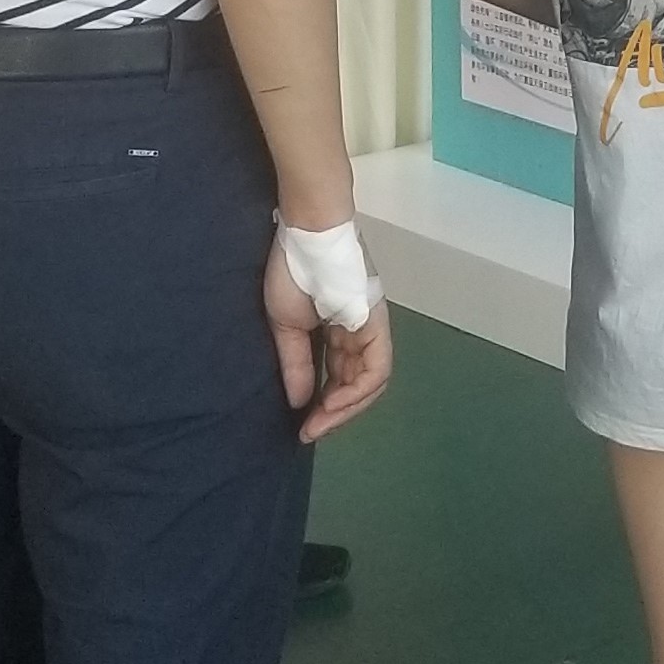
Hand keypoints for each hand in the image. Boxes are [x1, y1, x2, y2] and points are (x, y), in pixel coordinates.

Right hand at [263, 239, 395, 442]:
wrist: (307, 232)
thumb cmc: (293, 271)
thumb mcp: (287, 325)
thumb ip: (297, 364)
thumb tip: (300, 402)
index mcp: (341, 330)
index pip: (341, 378)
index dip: (325, 406)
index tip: (303, 425)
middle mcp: (361, 332)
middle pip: (358, 385)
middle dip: (335, 414)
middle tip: (310, 431)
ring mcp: (372, 327)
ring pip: (370, 381)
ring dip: (346, 408)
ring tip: (319, 422)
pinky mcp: (376, 323)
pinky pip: (375, 367)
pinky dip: (356, 390)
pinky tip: (331, 402)